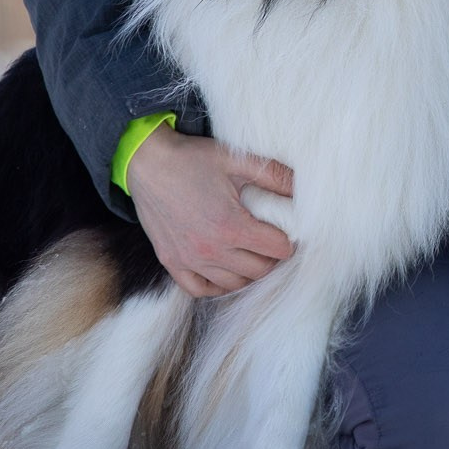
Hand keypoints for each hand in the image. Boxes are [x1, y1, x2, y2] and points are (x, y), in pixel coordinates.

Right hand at [123, 127, 295, 297]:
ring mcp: (189, 259)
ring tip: (251, 254)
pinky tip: (225, 271)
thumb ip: (274, 174)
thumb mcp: (237, 159)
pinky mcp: (171, 262)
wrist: (146, 162)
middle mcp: (210, 249)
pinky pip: (199, 290)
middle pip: (259, 270)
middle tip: (272, 242)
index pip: (278, 249)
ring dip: (249, 272)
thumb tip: (303, 187)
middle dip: (272, 258)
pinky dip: (216, 286)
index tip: (288, 231)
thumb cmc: (191, 159)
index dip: (289, 240)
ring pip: (234, 283)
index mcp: (231, 225)